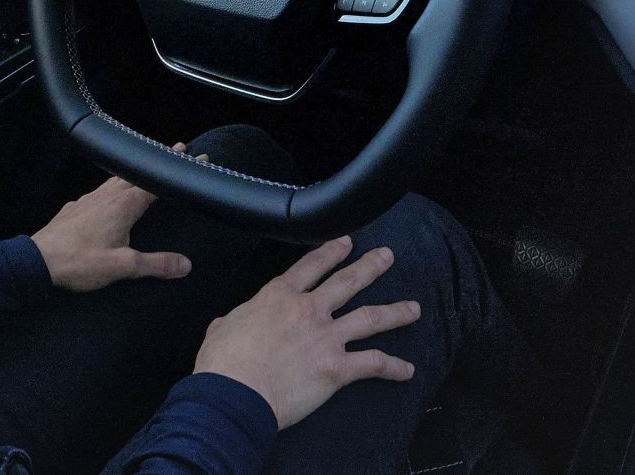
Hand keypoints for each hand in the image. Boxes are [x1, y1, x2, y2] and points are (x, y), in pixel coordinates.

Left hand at [30, 163, 191, 292]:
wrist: (36, 261)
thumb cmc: (79, 261)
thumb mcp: (123, 266)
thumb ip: (156, 264)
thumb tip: (185, 264)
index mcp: (123, 205)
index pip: (156, 182)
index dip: (175, 170)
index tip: (195, 156)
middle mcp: (106, 196)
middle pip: (137, 174)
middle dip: (156, 165)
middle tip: (176, 152)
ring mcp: (88, 200)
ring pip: (116, 180)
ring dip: (134, 173)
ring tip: (145, 172)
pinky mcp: (74, 208)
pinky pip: (99, 191)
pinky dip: (112, 187)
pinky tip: (108, 197)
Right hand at [194, 236, 420, 429]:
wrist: (235, 394)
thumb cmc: (223, 365)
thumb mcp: (220, 331)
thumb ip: (230, 322)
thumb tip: (225, 324)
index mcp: (279, 297)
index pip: (311, 266)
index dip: (331, 252)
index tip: (346, 242)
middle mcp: (308, 310)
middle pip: (347, 282)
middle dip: (371, 267)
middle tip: (387, 256)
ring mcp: (326, 337)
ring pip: (370, 318)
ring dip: (395, 312)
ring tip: (414, 308)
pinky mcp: (337, 368)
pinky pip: (373, 364)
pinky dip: (394, 367)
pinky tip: (408, 369)